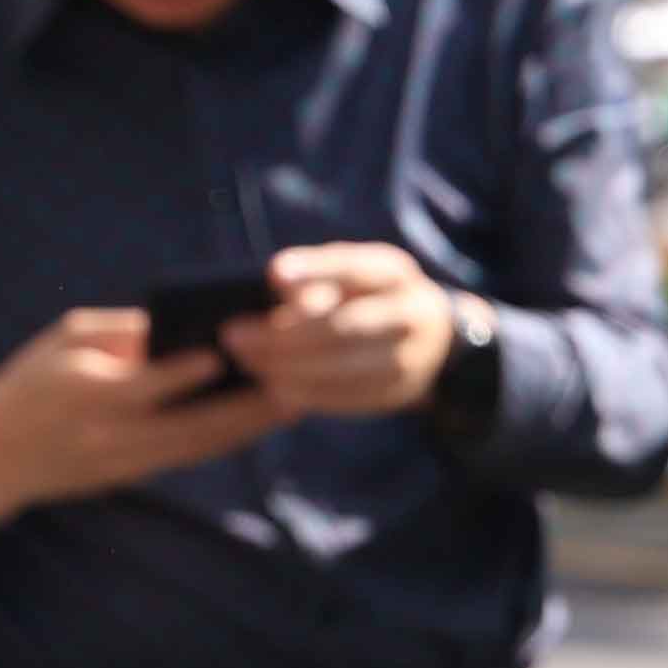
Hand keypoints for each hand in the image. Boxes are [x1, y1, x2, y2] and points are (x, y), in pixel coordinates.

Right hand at [0, 307, 297, 529]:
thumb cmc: (30, 381)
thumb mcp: (65, 340)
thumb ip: (122, 334)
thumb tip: (182, 325)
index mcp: (85, 393)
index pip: (146, 385)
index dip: (190, 372)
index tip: (233, 351)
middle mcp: (108, 435)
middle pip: (188, 425)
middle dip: (243, 407)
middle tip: (293, 383)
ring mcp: (122, 462)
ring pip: (196, 448)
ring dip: (246, 428)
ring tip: (291, 403)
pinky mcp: (132, 476)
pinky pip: (188, 456)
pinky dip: (224, 439)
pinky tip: (257, 422)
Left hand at [227, 242, 462, 419]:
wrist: (433, 339)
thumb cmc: (369, 296)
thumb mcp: (352, 274)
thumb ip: (318, 274)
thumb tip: (276, 281)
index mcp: (395, 274)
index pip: (354, 270)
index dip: (316, 270)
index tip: (272, 273)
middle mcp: (409, 315)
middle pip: (343, 327)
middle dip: (284, 335)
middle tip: (233, 336)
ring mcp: (408, 359)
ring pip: (343, 368)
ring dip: (288, 369)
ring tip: (248, 363)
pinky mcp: (397, 394)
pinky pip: (346, 397)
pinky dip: (306, 393)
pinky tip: (274, 387)